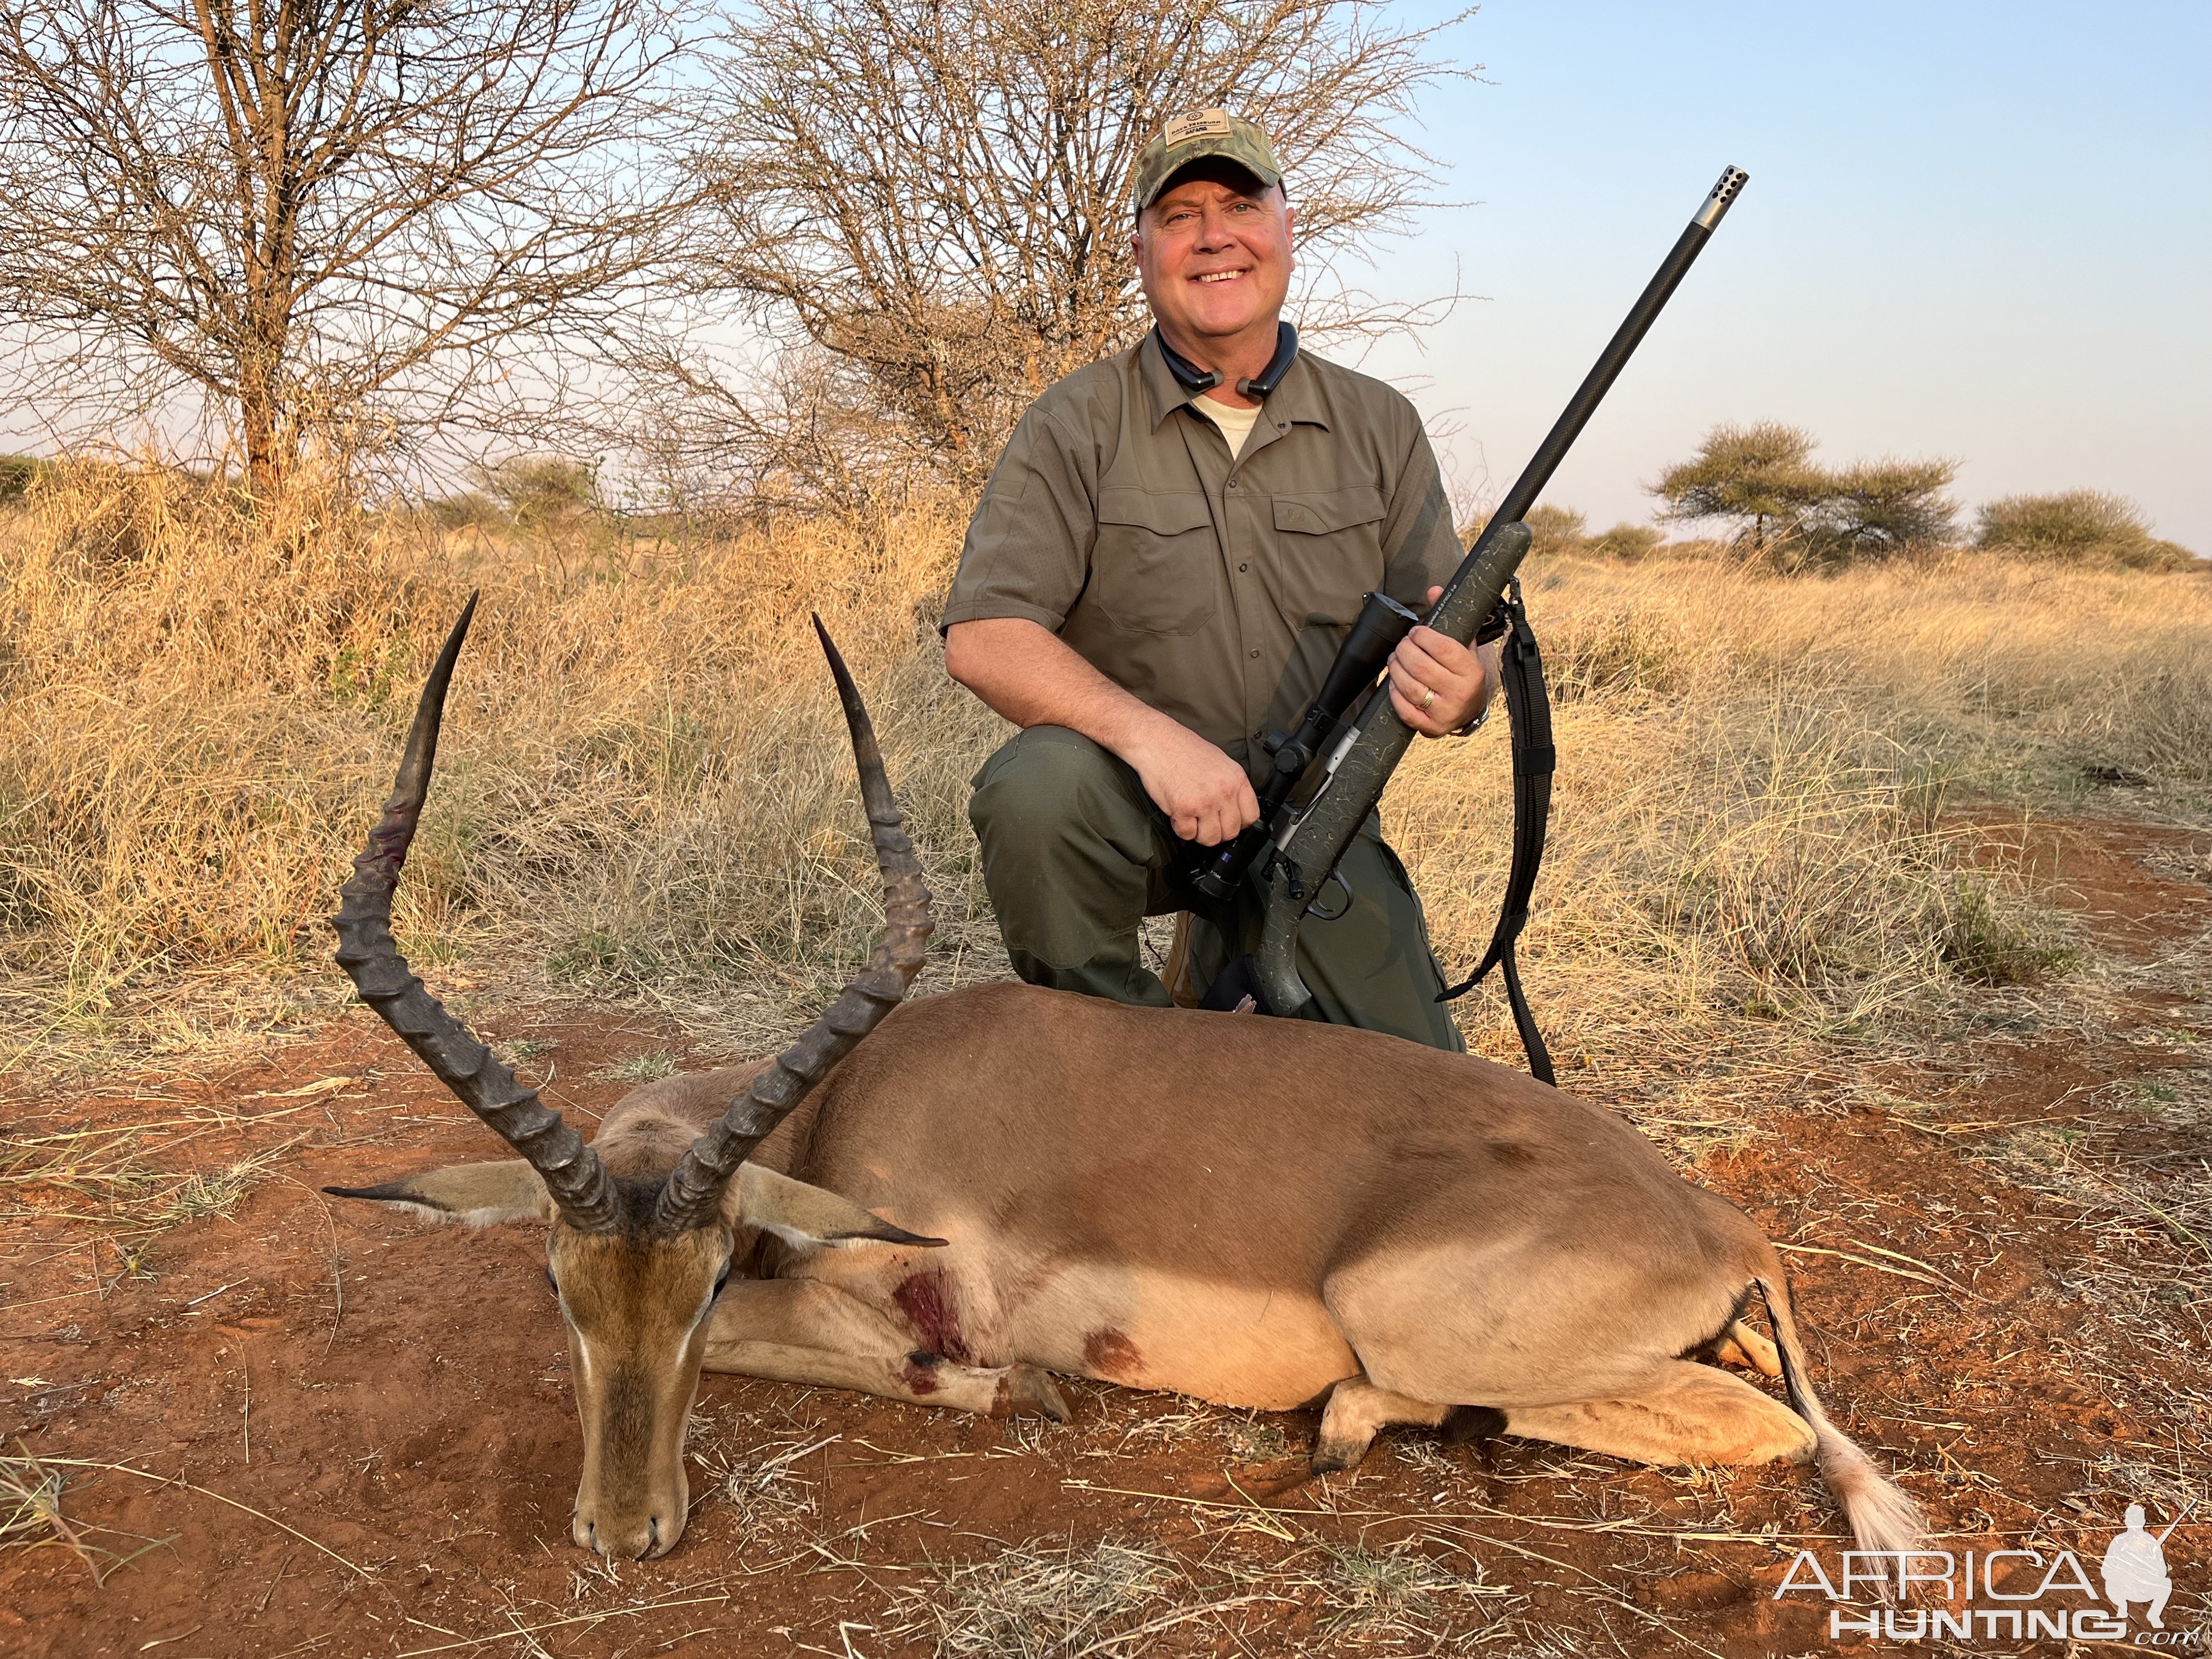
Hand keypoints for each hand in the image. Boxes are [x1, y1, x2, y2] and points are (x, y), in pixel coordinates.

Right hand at [1128, 716, 1259, 844]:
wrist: (1158, 742)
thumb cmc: (1184, 749)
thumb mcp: (1221, 762)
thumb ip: (1231, 786)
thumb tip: (1235, 808)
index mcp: (1236, 779)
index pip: (1251, 816)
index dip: (1240, 823)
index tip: (1229, 822)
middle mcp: (1224, 791)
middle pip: (1231, 831)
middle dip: (1218, 831)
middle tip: (1207, 823)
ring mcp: (1204, 802)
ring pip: (1211, 838)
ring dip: (1200, 834)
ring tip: (1193, 820)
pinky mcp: (1183, 809)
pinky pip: (1187, 834)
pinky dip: (1181, 829)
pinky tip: (1179, 816)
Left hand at [1387, 585, 1490, 736]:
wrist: (1472, 707)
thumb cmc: (1463, 672)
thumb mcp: (1463, 644)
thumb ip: (1448, 617)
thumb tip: (1433, 589)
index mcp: (1472, 671)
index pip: (1441, 648)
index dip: (1422, 636)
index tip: (1416, 632)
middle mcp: (1461, 694)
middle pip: (1420, 667)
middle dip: (1404, 651)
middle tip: (1402, 645)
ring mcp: (1446, 713)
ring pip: (1409, 687)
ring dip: (1395, 669)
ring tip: (1395, 660)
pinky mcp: (1431, 728)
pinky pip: (1405, 710)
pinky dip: (1394, 693)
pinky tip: (1394, 682)